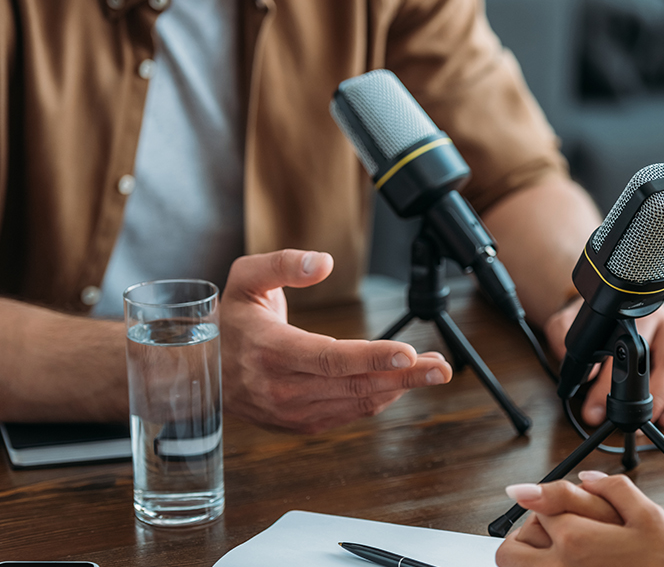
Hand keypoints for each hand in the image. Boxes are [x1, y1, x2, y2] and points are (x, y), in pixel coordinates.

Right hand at [220, 249, 451, 432]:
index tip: (408, 353)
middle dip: (404, 377)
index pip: (330, 358)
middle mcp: (282, 388)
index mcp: (270, 351)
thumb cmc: (229, 322)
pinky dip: (379, 399)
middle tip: (441, 368)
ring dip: (399, 388)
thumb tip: (323, 262)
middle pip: (354, 385)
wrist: (200, 373)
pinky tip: (401, 383)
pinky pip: (349, 414)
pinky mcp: (300, 424)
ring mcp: (292, 411)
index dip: (372, 357)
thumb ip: (282, 264)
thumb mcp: (244, 279)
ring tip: (432, 370)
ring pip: (356, 403)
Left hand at [496, 472, 663, 566]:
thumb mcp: (648, 515)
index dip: (548, 503)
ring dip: (529, 556)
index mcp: (577, 542)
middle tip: (548, 531)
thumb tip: (584, 477)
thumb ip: (613, 488)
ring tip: (556, 551)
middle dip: (525, 535)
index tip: (546, 503)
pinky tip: (567, 564)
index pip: (537, 510)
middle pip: (512, 550)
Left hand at [544, 298, 663, 428]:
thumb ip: (564, 338)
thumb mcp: (570, 321)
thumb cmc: (598, 321)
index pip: (629, 353)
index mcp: (640, 317)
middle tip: (636, 422)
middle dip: (656, 397)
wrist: (614, 305)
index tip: (596, 411)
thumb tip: (580, 371)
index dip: (611, 387)